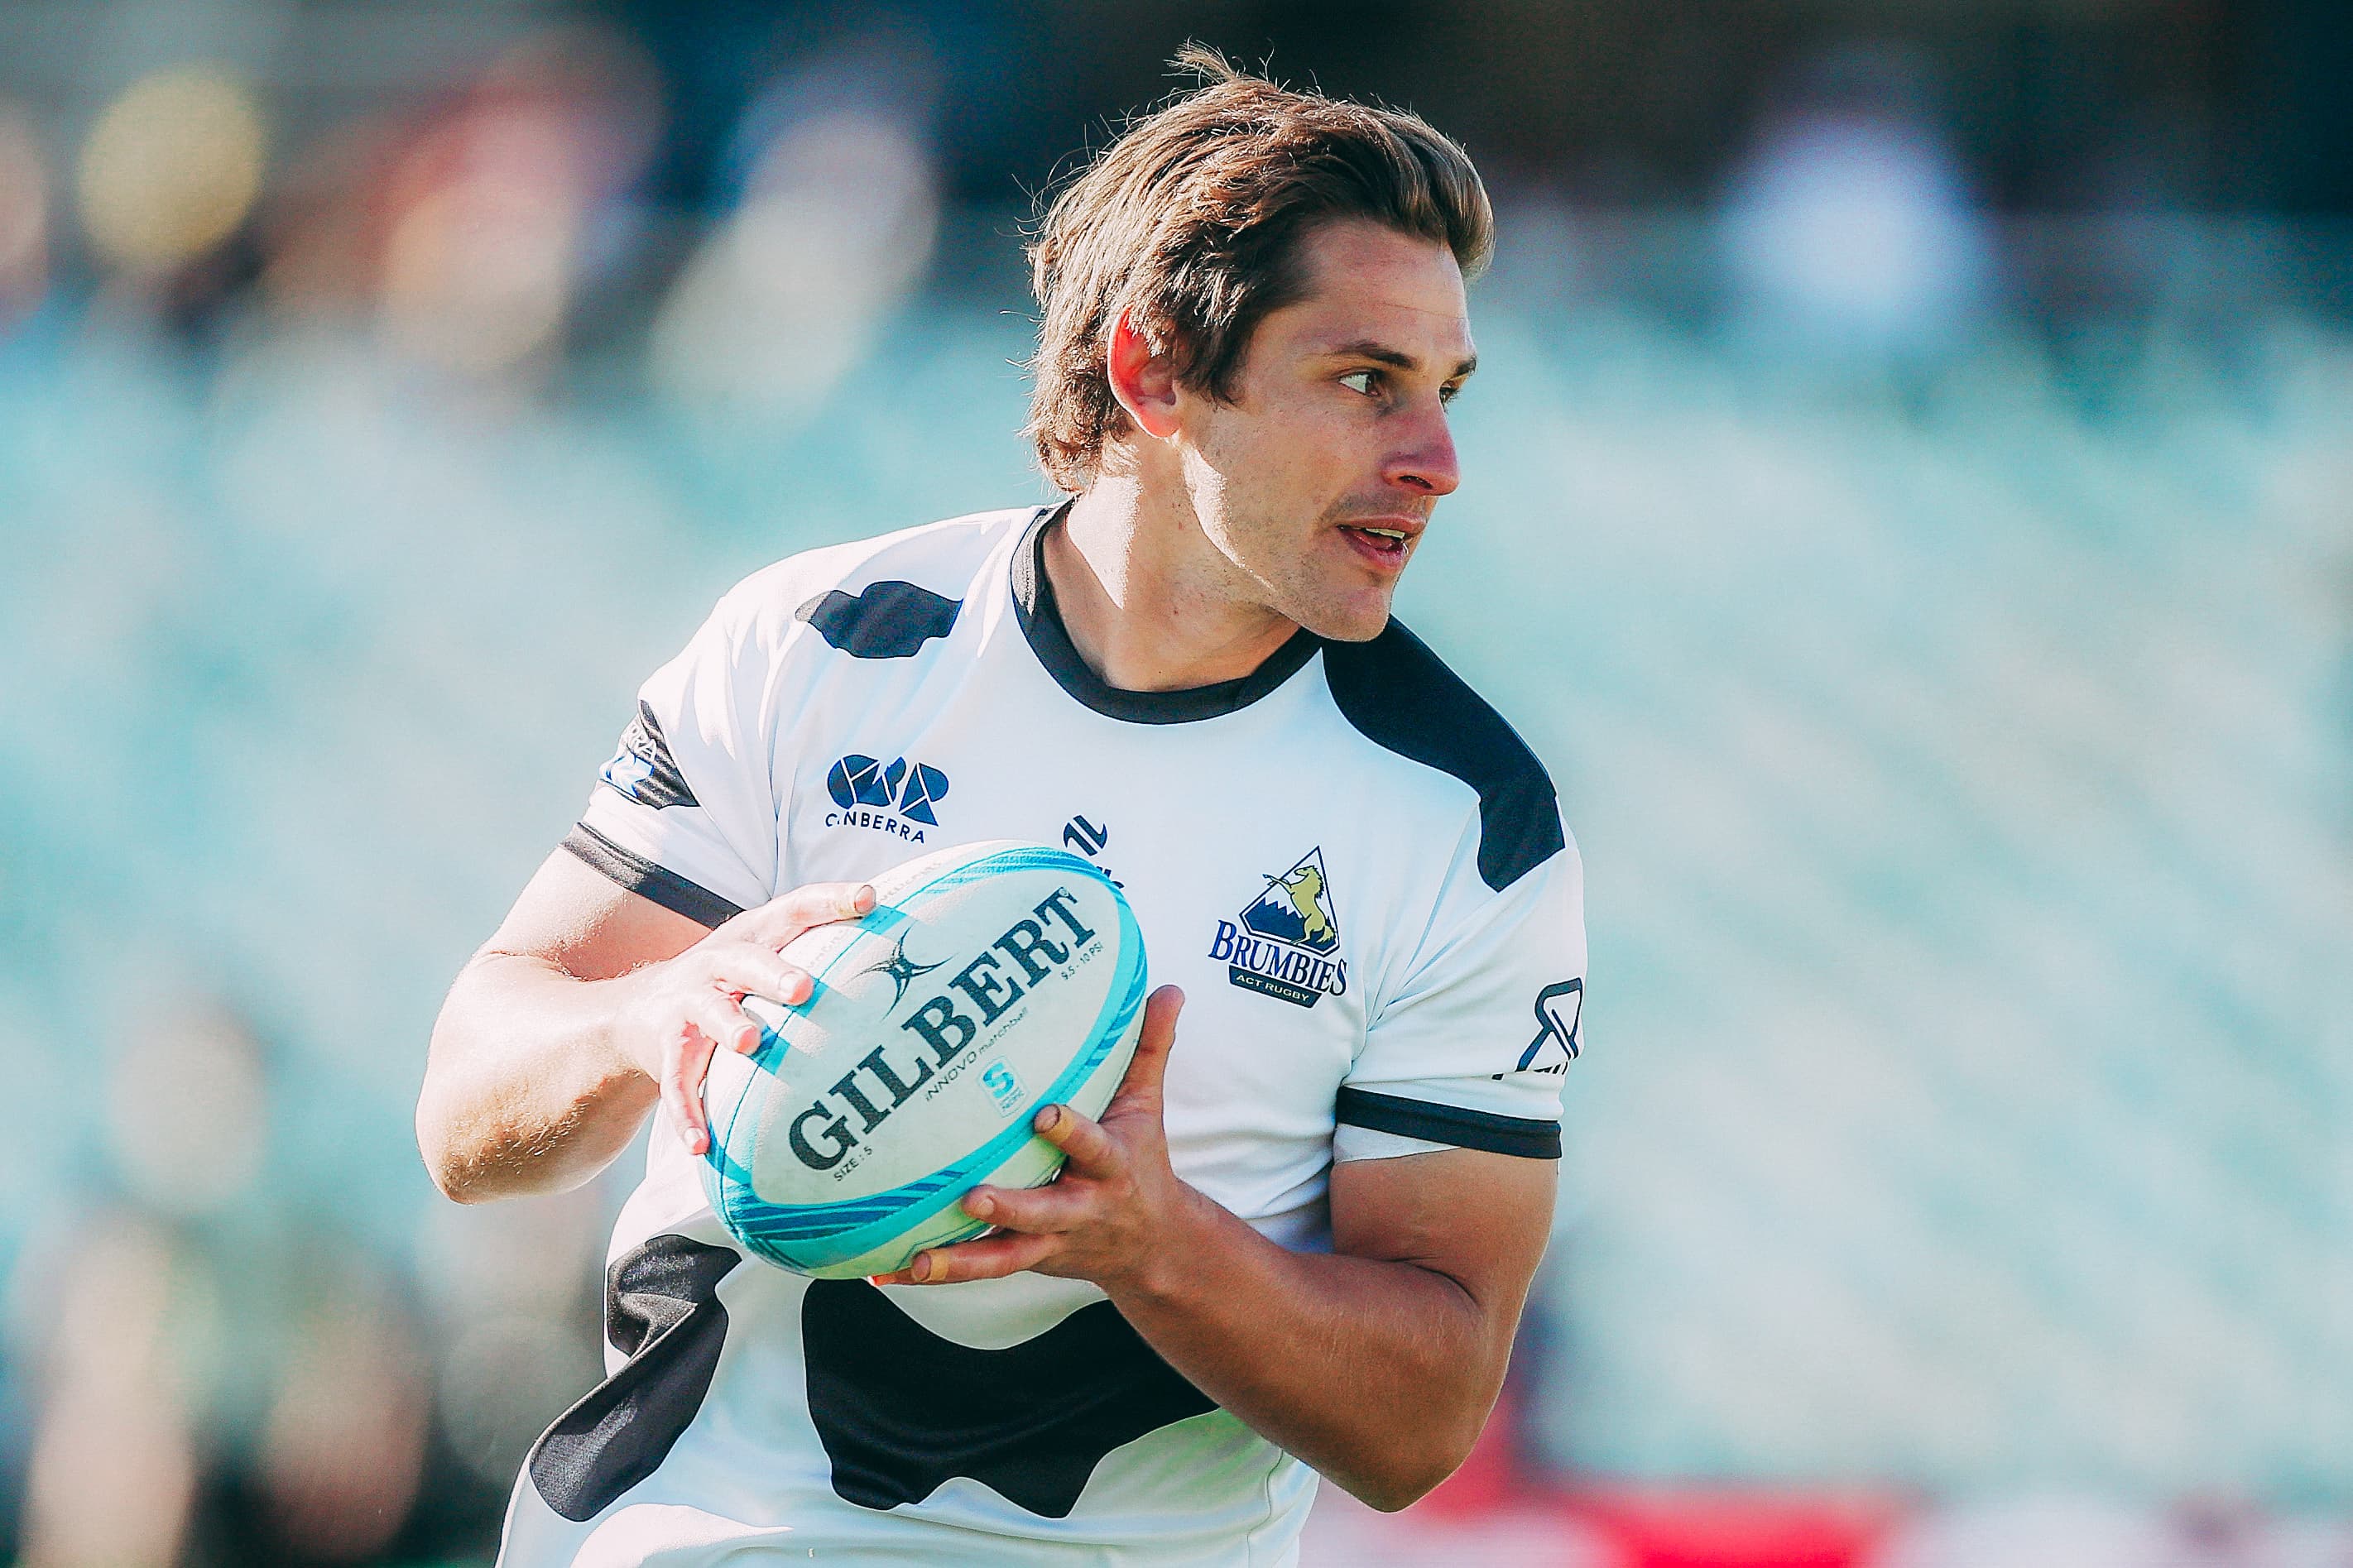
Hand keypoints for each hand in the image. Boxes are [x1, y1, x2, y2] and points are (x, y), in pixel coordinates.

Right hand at [618, 881, 874, 1155]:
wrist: (640, 1011)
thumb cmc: (733, 981)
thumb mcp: (770, 955)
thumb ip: (824, 945)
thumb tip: (910, 941)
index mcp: (754, 935)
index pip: (796, 908)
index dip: (831, 900)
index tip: (869, 898)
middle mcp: (718, 962)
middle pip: (747, 959)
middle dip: (774, 971)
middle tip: (805, 988)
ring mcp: (688, 1003)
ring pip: (708, 1012)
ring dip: (729, 1026)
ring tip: (751, 1042)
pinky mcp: (666, 1047)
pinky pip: (677, 1082)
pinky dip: (687, 1113)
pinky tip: (701, 1143)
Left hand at [876, 985, 1195, 1291]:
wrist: (1152, 1244)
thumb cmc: (1139, 1158)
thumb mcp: (1148, 1106)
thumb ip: (1151, 1047)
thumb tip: (1170, 988)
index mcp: (1112, 1165)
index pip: (1093, 1148)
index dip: (1070, 1133)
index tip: (1044, 1114)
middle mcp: (1082, 1208)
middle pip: (1046, 1211)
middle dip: (1013, 1207)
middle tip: (973, 1196)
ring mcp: (1052, 1240)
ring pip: (1008, 1256)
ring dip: (964, 1259)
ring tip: (920, 1258)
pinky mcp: (1029, 1259)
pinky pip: (985, 1267)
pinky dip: (946, 1270)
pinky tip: (901, 1269)